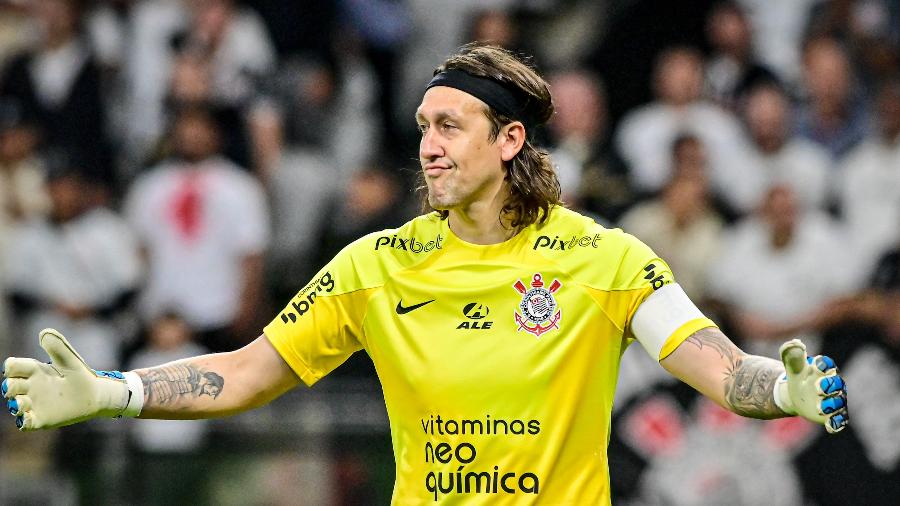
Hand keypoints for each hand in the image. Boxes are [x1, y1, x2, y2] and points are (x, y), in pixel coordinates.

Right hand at [2, 329, 141, 430]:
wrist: (94, 396)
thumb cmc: (80, 375)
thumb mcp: (70, 360)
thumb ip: (58, 347)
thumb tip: (44, 333)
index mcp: (34, 371)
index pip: (13, 367)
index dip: (11, 367)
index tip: (12, 367)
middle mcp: (30, 387)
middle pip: (10, 386)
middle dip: (9, 386)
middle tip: (14, 387)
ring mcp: (34, 404)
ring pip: (15, 405)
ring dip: (15, 404)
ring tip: (21, 403)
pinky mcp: (40, 419)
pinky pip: (25, 423)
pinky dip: (23, 422)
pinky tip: (27, 419)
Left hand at [775, 339, 848, 433]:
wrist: (796, 395)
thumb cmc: (798, 377)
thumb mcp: (792, 367)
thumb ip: (791, 354)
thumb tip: (796, 343)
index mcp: (823, 370)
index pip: (827, 365)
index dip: (823, 365)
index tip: (816, 366)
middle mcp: (833, 385)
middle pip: (836, 384)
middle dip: (829, 386)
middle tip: (817, 388)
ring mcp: (834, 400)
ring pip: (838, 403)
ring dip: (830, 405)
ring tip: (819, 408)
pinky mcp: (833, 415)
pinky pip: (839, 420)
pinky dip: (836, 423)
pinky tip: (829, 426)